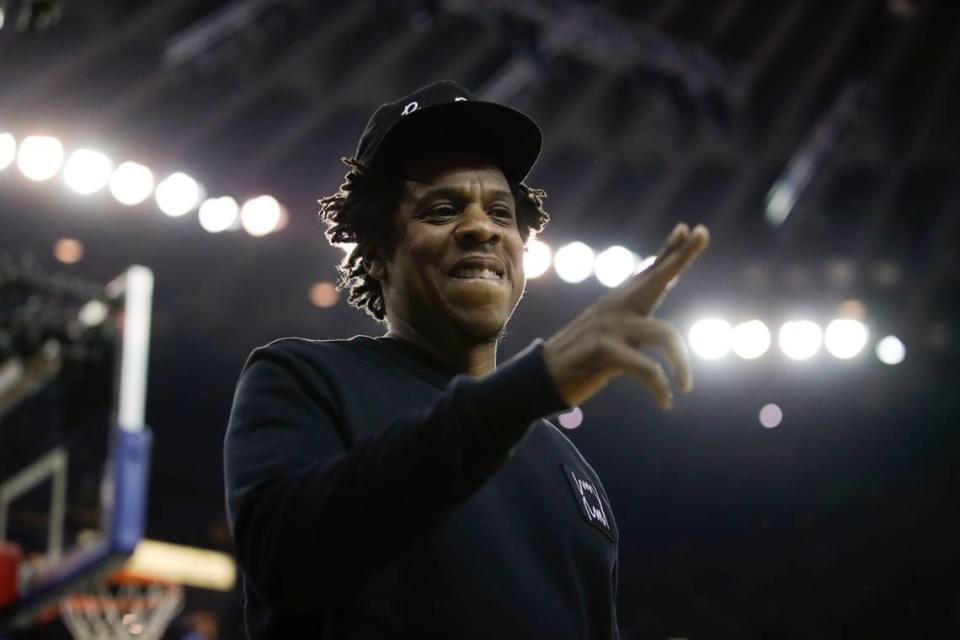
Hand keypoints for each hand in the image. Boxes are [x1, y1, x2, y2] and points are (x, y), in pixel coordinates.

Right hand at [543, 223, 709, 408]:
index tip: (688, 229)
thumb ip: (633, 316)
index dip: (671, 251)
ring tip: (687, 385)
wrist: (542, 377)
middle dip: (682, 257)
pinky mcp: (605, 351)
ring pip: (665, 334)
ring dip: (681, 363)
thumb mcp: (610, 331)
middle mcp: (616, 307)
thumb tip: (656, 305)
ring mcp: (610, 327)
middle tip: (702, 233)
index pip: (650, 272)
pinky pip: (647, 369)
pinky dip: (660, 387)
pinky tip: (665, 401)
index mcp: (619, 302)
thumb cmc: (582, 357)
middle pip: (656, 278)